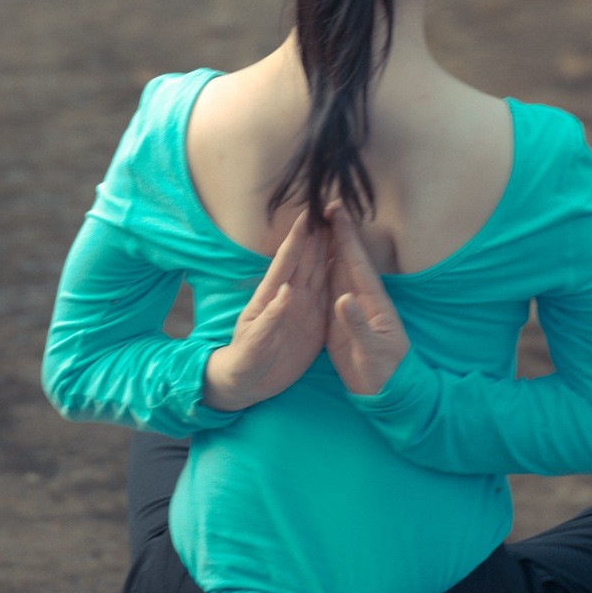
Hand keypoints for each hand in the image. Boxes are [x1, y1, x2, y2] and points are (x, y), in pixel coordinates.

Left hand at [202, 208, 330, 410]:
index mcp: (271, 296)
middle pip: (307, 259)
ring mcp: (302, 308)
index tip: (309, 214)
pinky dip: (338, 279)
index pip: (287, 261)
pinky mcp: (314, 323)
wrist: (249, 383)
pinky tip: (348, 264)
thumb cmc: (244, 361)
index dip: (298, 238)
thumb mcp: (254, 343)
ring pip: (320, 272)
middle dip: (319, 234)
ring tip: (343, 227)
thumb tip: (286, 291)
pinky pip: (328, 296)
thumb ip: (269, 318)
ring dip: (330, 250)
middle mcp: (289, 296)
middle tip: (332, 209)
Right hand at [325, 199, 410, 396]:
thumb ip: (357, 325)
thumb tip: (343, 298)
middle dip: (335, 232)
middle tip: (322, 205)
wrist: (389, 395)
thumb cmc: (386, 374)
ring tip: (315, 224)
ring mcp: (350, 309)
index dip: (346, 236)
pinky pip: (328, 290)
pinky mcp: (338, 322)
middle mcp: (361, 299)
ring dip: (326, 247)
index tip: (335, 211)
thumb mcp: (372, 352)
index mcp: (372, 302)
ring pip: (336, 270)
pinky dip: (320, 272)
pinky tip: (311, 261)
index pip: (357, 262)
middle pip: (346, 259)